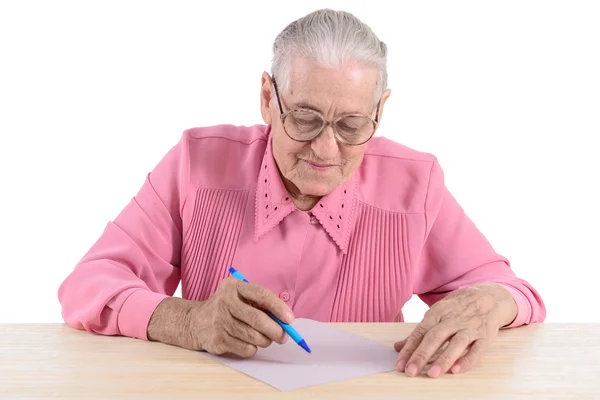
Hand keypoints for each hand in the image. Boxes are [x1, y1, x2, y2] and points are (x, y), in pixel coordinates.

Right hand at [148, 278, 292, 356]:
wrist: (195, 321)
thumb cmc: (227, 308)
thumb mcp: (240, 297)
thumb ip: (260, 305)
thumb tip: (285, 321)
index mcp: (234, 286)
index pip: (261, 294)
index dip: (278, 307)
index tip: (290, 319)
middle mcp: (225, 302)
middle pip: (257, 319)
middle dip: (275, 330)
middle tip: (284, 336)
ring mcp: (219, 321)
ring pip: (253, 336)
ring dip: (265, 341)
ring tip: (265, 339)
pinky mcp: (217, 339)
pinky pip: (245, 349)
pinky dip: (253, 348)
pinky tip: (248, 342)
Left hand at [395, 283, 516, 377]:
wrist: (489, 296)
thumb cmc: (458, 307)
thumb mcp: (437, 313)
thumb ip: (419, 332)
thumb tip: (398, 347)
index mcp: (437, 312)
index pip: (420, 332)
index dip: (409, 348)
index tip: (400, 364)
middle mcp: (452, 319)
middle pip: (435, 337)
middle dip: (421, 355)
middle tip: (410, 371)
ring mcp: (470, 327)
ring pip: (456, 344)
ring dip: (443, 359)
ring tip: (432, 374)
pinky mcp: (485, 336)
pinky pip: (477, 349)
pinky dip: (467, 360)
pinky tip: (456, 370)